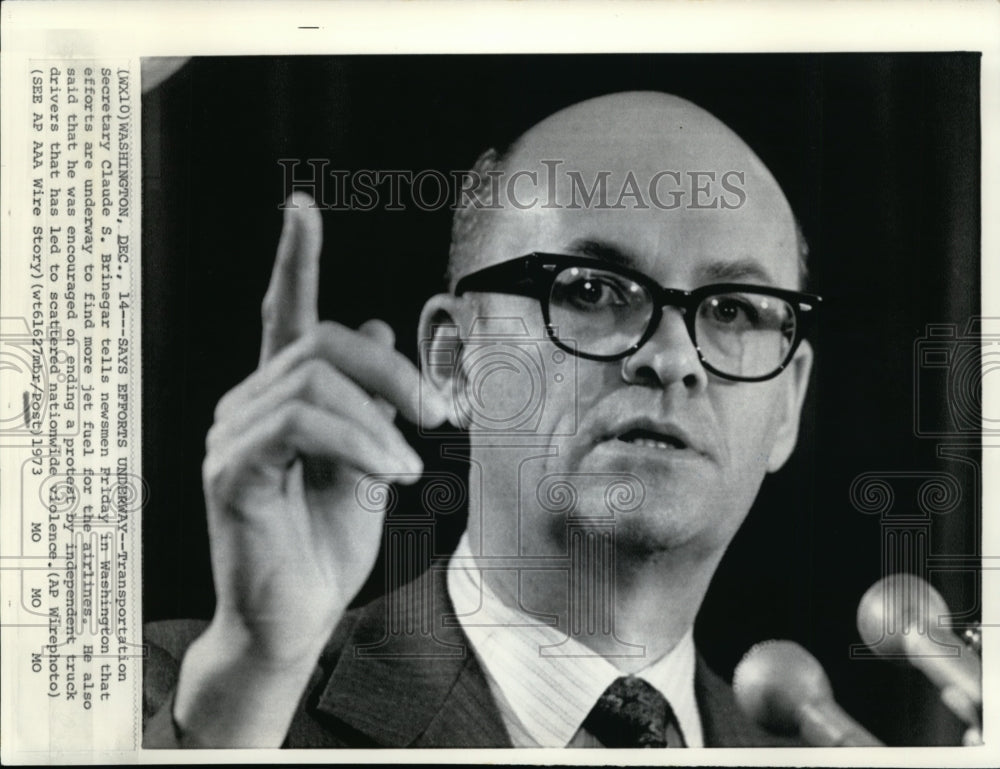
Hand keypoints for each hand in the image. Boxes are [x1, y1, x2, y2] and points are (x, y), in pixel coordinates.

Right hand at [171, 193, 448, 745]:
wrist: (296, 617)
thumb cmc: (327, 544)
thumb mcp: (367, 460)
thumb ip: (369, 399)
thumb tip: (372, 323)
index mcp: (281, 399)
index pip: (283, 316)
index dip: (295, 260)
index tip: (301, 207)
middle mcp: (247, 405)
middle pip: (321, 343)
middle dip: (392, 372)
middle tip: (440, 414)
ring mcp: (232, 436)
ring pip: (314, 382)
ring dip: (380, 419)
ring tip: (411, 467)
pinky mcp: (230, 470)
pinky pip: (300, 424)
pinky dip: (358, 442)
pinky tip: (392, 473)